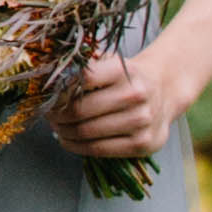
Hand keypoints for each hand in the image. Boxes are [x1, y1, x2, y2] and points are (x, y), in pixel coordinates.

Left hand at [50, 44, 202, 164]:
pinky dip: (76, 147)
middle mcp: (135, 95)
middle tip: (47, 115)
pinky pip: (99, 150)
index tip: (47, 96)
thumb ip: (81, 65)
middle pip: (79, 110)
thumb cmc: (126, 77)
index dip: (58, 91)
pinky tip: (67, 140)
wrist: (165, 90)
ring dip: (63, 132)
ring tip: (56, 127)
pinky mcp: (143, 144)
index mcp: (123, 70)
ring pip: (87, 132)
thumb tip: (47, 74)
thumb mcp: (108, 61)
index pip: (80, 80)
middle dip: (56, 115)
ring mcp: (141, 121)